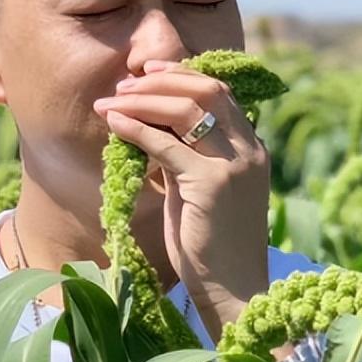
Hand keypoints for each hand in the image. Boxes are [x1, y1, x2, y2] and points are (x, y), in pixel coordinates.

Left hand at [93, 57, 270, 334]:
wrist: (233, 291)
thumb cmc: (211, 248)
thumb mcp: (197, 192)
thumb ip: (183, 159)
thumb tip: (148, 130)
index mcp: (250, 149)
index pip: (219, 92)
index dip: (182, 75)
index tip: (147, 71)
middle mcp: (248, 151)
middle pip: (206, 90)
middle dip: (161, 80)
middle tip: (124, 83)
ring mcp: (234, 166)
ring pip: (186, 110)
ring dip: (143, 100)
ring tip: (111, 102)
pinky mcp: (212, 185)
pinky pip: (167, 145)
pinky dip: (137, 129)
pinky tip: (114, 124)